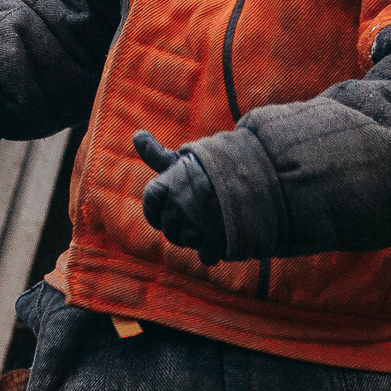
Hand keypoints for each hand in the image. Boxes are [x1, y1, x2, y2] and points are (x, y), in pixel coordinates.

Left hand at [133, 131, 227, 265]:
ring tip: (214, 216)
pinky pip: (206, 256)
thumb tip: (137, 134)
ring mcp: (195, 224)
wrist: (253, 176)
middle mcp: (177, 204)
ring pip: (188, 242)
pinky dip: (215, 249)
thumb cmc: (211, 170)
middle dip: (184, 223)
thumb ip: (156, 154)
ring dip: (200, 235)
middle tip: (201, 206)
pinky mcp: (216, 240)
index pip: (151, 208)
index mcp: (164, 186)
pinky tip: (224, 232)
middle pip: (170, 230)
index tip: (176, 200)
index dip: (162, 208)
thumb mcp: (182, 160)